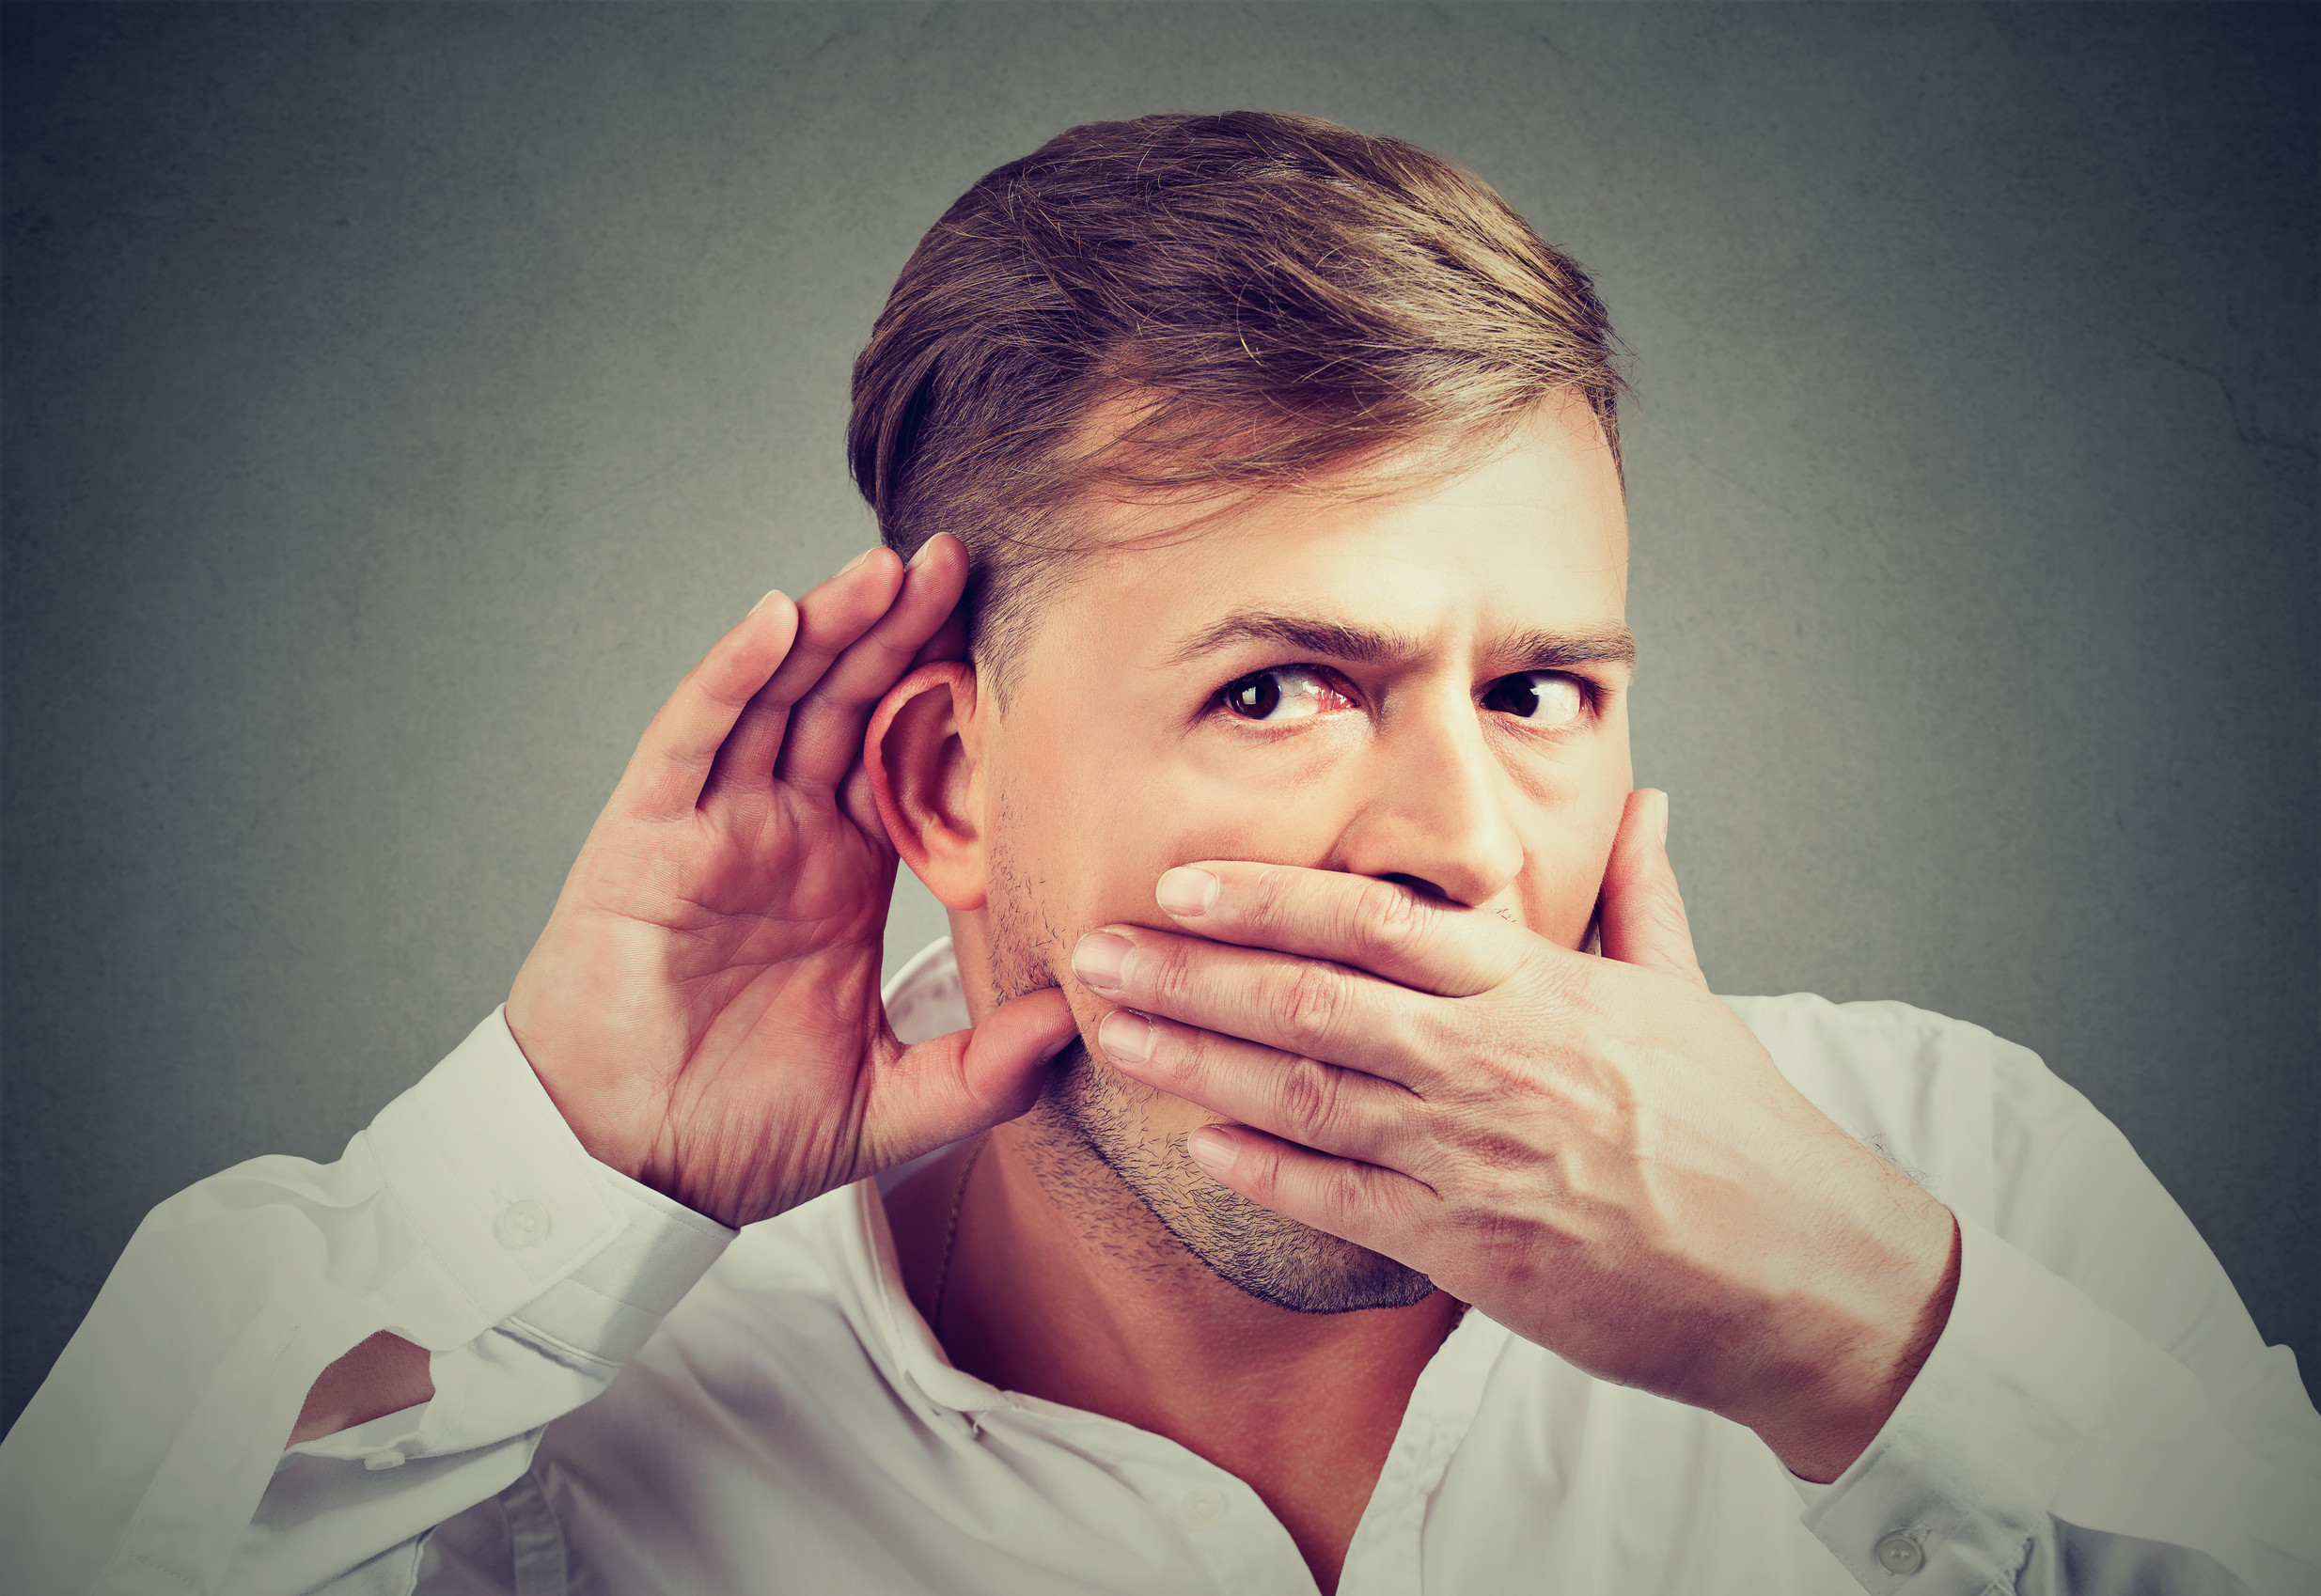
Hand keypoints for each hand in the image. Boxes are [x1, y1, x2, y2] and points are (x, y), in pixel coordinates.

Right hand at [505, 537, 1075, 1228]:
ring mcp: (711, 827)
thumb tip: (1076, 1020)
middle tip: (957, 558)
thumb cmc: (742, 1134)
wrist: (630, 1172)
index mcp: (839, 875)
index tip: (1009, 635)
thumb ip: (985, 1069)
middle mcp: (778, 833)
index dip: (946, 695)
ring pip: (775, 699)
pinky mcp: (646, 839)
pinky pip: (691, 739)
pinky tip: (779, 620)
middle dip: (896, 629)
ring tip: (886, 566)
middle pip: (844, 702)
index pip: (901, 757)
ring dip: (827, 628)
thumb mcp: (892, 1104)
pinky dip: (731, 676)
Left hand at [1072, 790, 1958, 1481]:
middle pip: (1309, 1001)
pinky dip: (1261, 1168)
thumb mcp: (1688, 992)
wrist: (1799, 1271)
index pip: (1376, 922)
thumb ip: (1641, 895)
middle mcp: (1487, 1058)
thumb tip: (1647, 801)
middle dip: (1189, 975)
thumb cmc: (1740, 1130)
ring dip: (1193, 1061)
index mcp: (1534, 986)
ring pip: (1303, 1094)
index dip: (1264, 900)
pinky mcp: (1469, 1246)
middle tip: (1093, 950)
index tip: (1179, 884)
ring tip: (1109, 1034)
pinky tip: (1194, 1140)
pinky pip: (1340, 1200)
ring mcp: (1471, 1154)